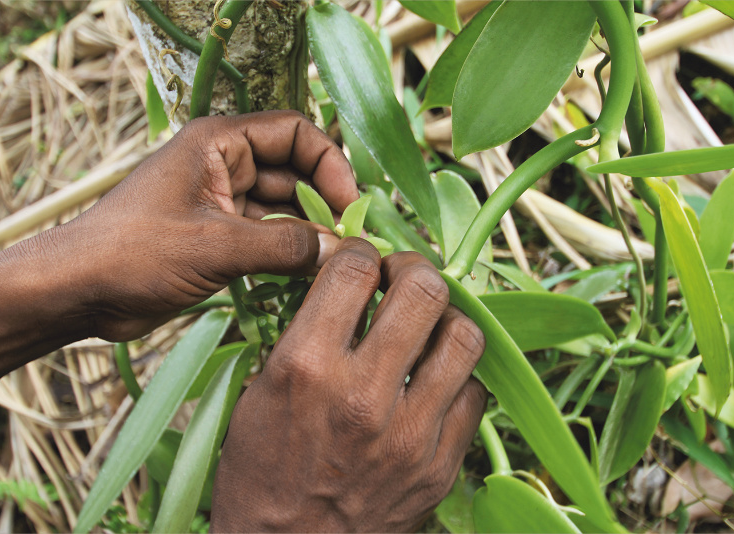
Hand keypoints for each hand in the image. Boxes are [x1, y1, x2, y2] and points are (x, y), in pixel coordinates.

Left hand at [0, 110, 358, 397]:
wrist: (76, 291)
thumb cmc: (134, 253)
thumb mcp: (216, 246)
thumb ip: (285, 246)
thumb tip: (341, 251)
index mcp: (219, 143)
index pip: (294, 133)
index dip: (329, 163)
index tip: (350, 204)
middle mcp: (224, 166)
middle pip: (293, 172)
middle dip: (324, 202)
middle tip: (352, 240)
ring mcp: (220, 204)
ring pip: (282, 209)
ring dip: (309, 232)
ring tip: (338, 263)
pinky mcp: (217, 239)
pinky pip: (266, 238)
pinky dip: (289, 254)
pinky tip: (311, 277)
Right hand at [211, 239, 487, 531]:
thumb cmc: (261, 473)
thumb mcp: (259, 392)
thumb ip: (306, 333)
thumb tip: (350, 285)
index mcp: (306, 368)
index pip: (355, 270)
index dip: (362, 253)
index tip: (363, 262)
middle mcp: (363, 395)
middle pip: (424, 291)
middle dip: (414, 271)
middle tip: (403, 281)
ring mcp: (409, 434)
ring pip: (465, 337)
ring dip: (446, 320)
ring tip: (427, 328)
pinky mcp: (439, 467)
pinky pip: (474, 394)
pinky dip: (456, 376)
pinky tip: (434, 381)